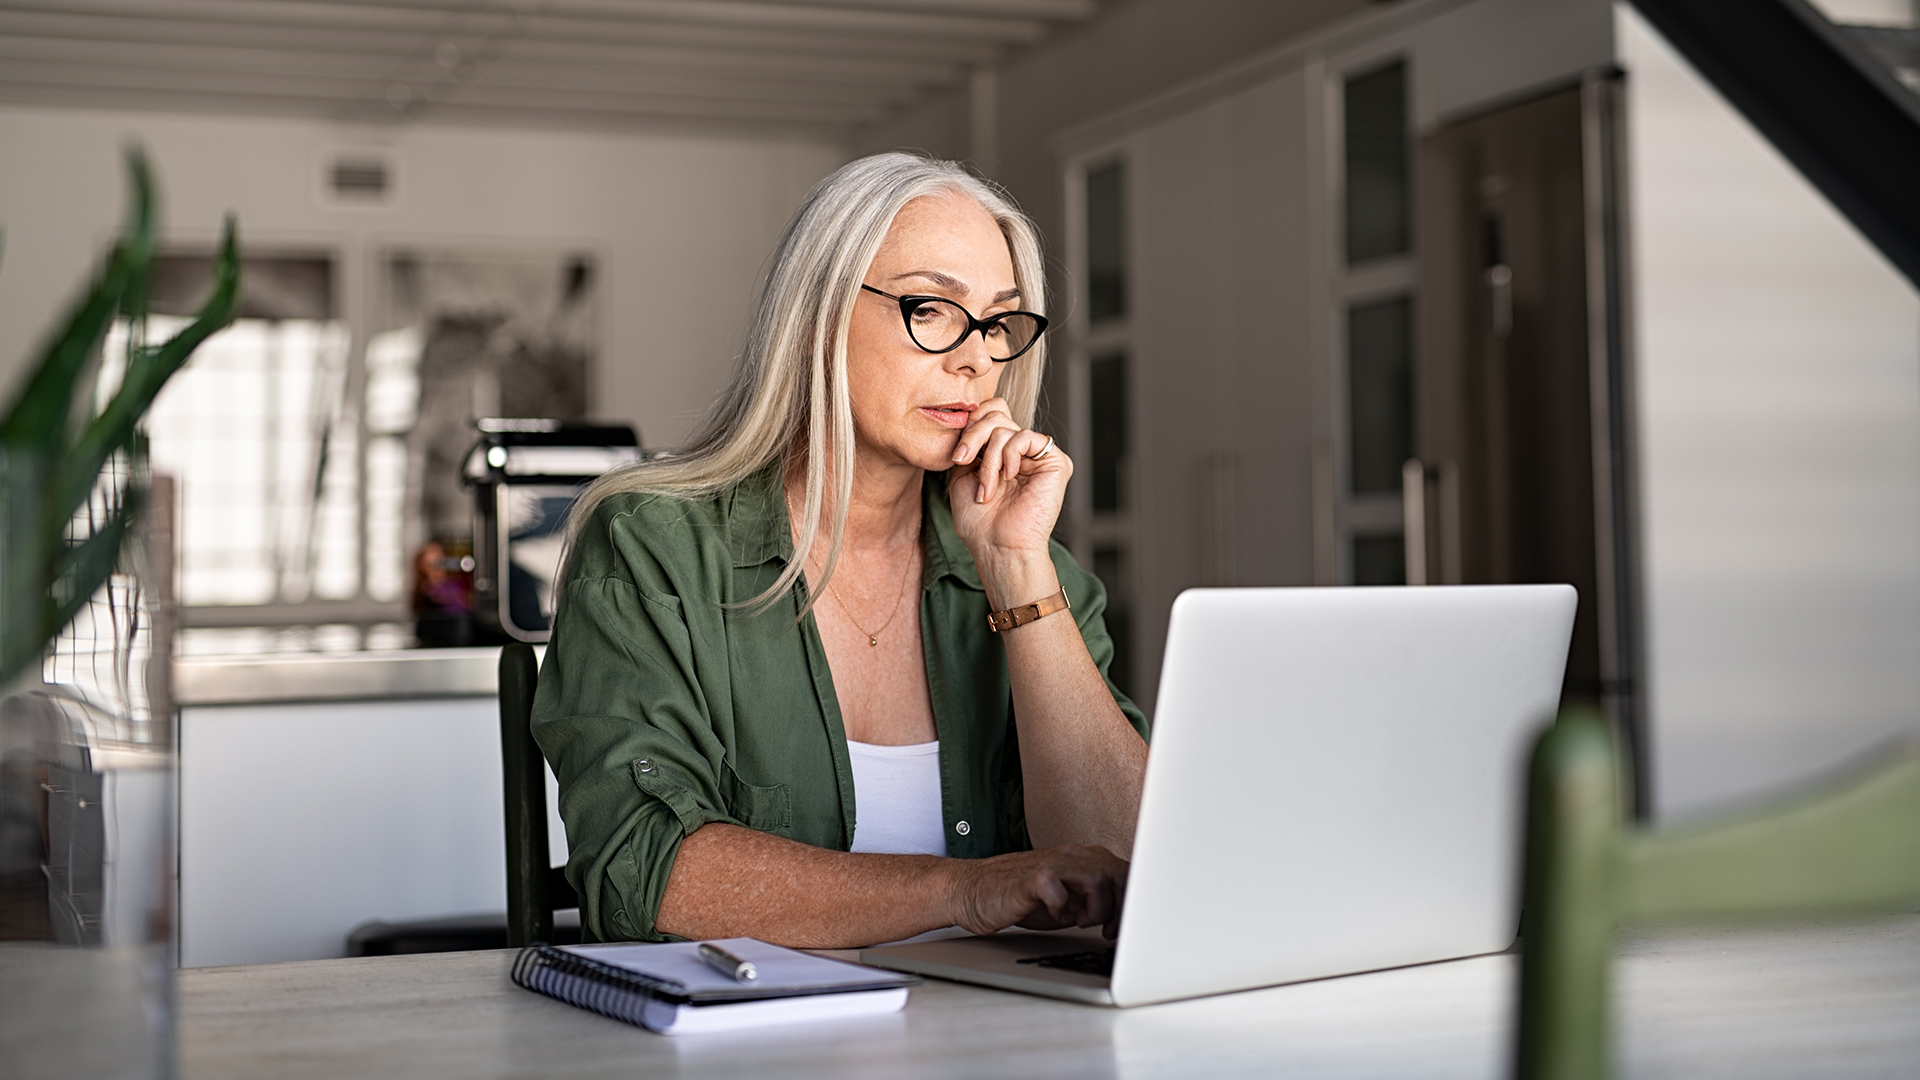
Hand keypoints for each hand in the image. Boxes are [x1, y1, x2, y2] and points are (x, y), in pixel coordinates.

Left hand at [947, 397, 1070, 561]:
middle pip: (996, 414)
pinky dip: (1009, 456)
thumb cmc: (979, 520)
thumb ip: (971, 442)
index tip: (958, 452)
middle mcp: (1022, 450)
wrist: (997, 546)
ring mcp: (1039, 455)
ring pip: (1006, 428)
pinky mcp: (1056, 461)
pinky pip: (1025, 437)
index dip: (973, 422)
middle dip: (973, 437)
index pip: (992, 412)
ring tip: (986, 488)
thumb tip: (973, 414)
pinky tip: (1008, 478)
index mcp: (1002, 451)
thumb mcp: (963, 473)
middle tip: (962, 460)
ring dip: (988, 459)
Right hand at [947, 844, 1127, 939]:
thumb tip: (1128, 920)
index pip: (1126, 873)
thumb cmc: (1022, 899)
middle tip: (1106, 930)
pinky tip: (1055, 916)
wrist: (974, 892)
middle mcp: (1072, 856)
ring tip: (1078, 921)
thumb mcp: (1068, 901)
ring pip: (1098, 877)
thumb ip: (1096, 901)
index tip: (1123, 929)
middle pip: (1120, 872)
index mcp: (1084, 859)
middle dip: (1120, 907)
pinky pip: (1059, 890)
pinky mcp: (1032, 878)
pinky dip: (1063, 910)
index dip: (1132, 903)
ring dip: (1095, 908)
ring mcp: (1052, 864)